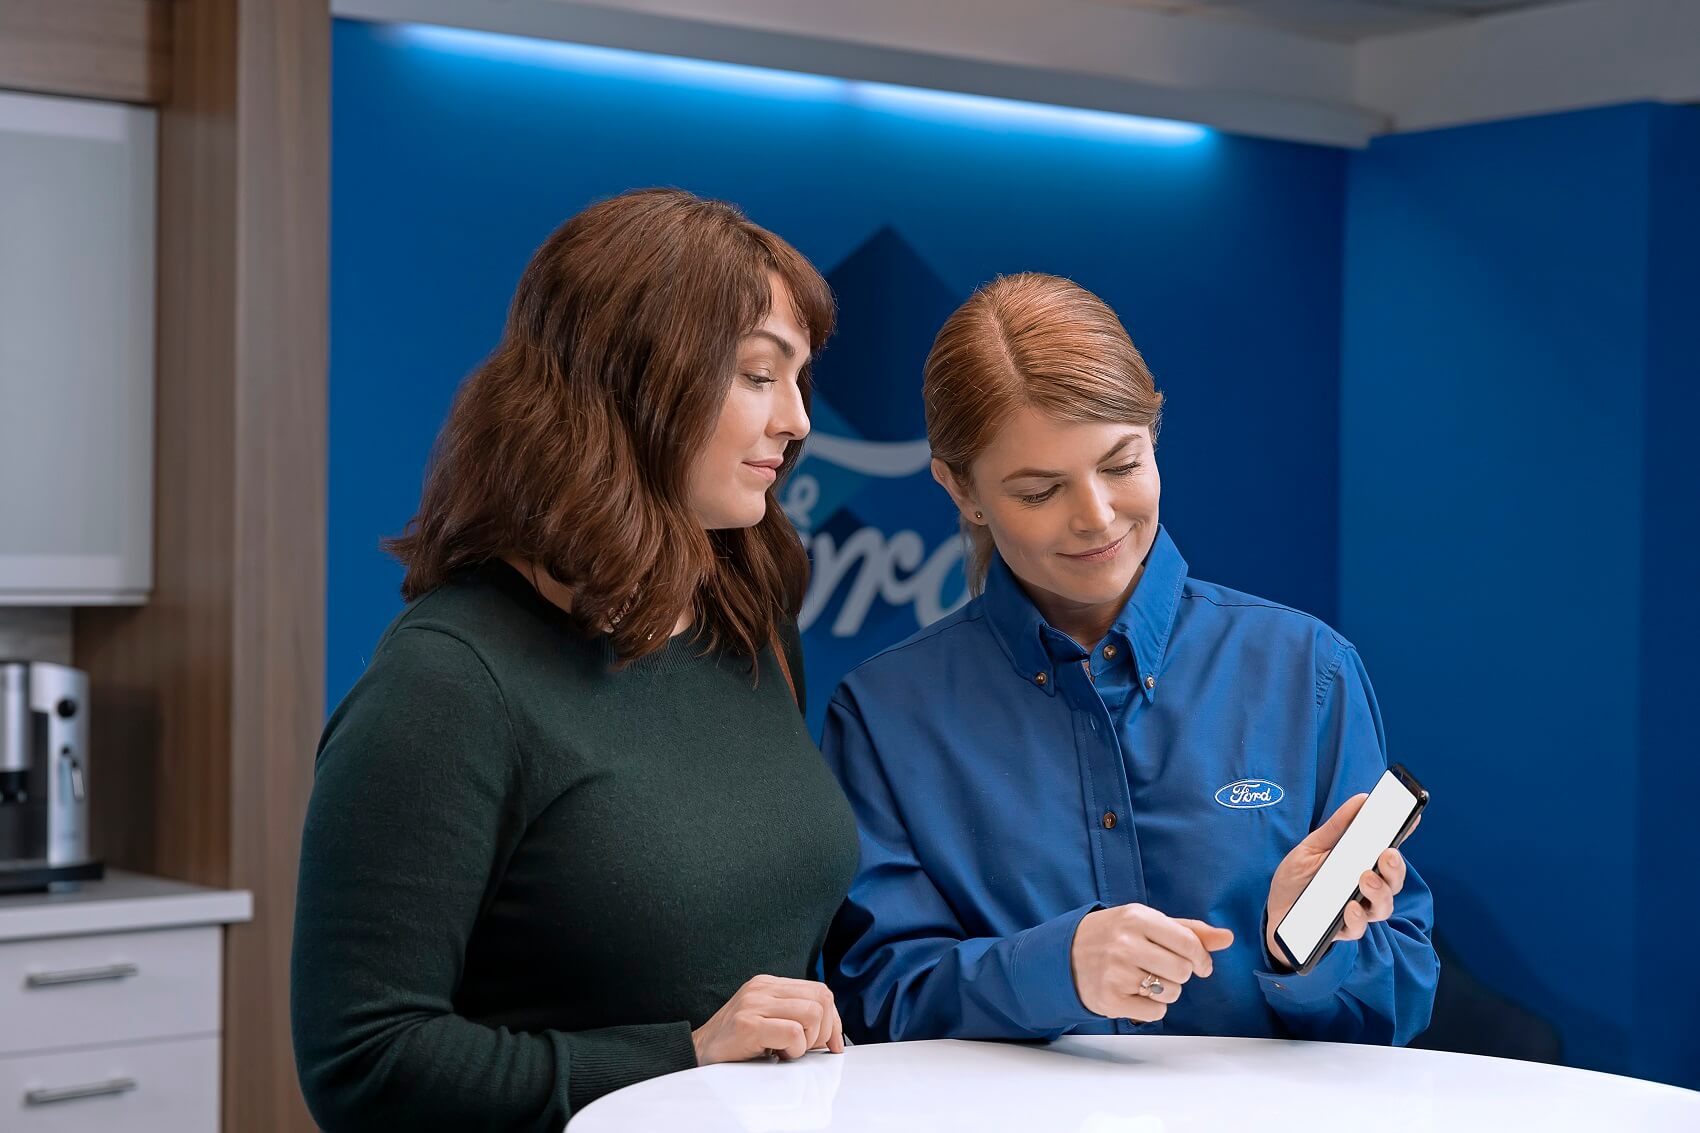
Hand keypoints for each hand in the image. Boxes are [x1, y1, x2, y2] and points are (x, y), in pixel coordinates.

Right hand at [691, 975, 844, 1064]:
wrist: (696, 1053)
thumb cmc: (734, 1042)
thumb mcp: (766, 1019)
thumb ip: (793, 1014)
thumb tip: (831, 1032)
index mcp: (769, 984)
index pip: (820, 991)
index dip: (834, 1020)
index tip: (833, 1044)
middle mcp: (762, 988)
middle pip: (822, 999)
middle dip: (824, 1031)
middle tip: (805, 1049)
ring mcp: (754, 1004)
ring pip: (813, 1014)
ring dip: (808, 1041)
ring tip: (789, 1051)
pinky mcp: (749, 1025)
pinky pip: (793, 1032)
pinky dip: (795, 1049)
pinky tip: (778, 1055)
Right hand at [1070, 904, 1234, 1021]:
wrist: (1065, 953)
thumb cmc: (1115, 935)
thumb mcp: (1147, 923)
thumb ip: (1189, 930)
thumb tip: (1228, 937)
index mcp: (1136, 917)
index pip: (1188, 943)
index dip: (1202, 959)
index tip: (1200, 965)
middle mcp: (1125, 943)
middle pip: (1183, 971)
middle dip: (1179, 974)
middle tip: (1161, 968)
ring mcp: (1116, 972)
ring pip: (1171, 993)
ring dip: (1165, 990)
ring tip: (1143, 978)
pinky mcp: (1110, 999)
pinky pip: (1155, 1012)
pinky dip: (1150, 1007)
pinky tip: (1132, 992)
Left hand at [1264, 794, 1417, 969]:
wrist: (1274, 911)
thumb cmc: (1297, 878)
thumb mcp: (1311, 847)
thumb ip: (1335, 827)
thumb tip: (1362, 800)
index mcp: (1361, 864)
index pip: (1388, 850)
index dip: (1404, 835)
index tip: (1412, 818)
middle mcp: (1365, 888)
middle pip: (1393, 880)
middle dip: (1395, 868)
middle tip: (1388, 855)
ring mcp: (1357, 910)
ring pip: (1383, 906)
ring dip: (1380, 892)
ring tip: (1366, 878)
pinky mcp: (1341, 930)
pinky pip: (1357, 928)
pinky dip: (1357, 918)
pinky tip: (1350, 906)